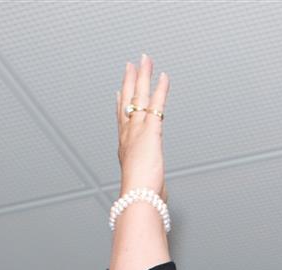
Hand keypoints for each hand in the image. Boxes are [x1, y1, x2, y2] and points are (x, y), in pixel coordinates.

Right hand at [115, 54, 169, 195]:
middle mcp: (129, 135)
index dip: (120, 105)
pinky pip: (157, 104)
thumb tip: (157, 196)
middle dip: (129, 82)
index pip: (122, 121)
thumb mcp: (143, 189)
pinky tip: (163, 77)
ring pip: (140, 97)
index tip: (118, 92)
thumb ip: (148, 187)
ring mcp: (138, 131)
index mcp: (125, 148)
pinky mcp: (151, 131)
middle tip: (130, 65)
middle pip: (128, 102)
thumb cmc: (140, 197)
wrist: (137, 198)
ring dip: (143, 77)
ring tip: (145, 60)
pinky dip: (161, 89)